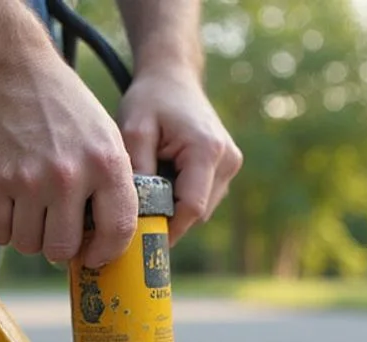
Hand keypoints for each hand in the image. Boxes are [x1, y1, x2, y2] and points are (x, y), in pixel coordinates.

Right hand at [0, 54, 137, 265]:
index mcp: (107, 165)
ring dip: (31, 241)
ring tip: (35, 220)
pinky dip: (5, 231)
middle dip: (61, 251)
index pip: (117, 231)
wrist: (20, 76)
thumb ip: (113, 185)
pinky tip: (13, 214)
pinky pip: (0, 230)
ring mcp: (32, 179)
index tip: (95, 257)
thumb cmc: (69, 110)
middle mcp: (71, 176)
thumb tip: (109, 239)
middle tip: (59, 237)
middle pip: (64, 248)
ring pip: (29, 245)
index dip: (106, 253)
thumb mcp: (108, 140)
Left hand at [118, 70, 242, 240]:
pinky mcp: (228, 166)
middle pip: (198, 212)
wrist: (173, 77)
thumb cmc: (151, 100)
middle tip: (134, 219)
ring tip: (148, 192)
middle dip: (168, 219)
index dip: (166, 228)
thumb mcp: (135, 130)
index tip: (138, 239)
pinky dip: (182, 197)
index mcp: (207, 150)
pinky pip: (204, 196)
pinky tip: (162, 183)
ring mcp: (231, 164)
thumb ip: (137, 172)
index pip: (191, 208)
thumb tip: (135, 215)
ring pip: (202, 208)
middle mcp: (228, 160)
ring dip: (175, 208)